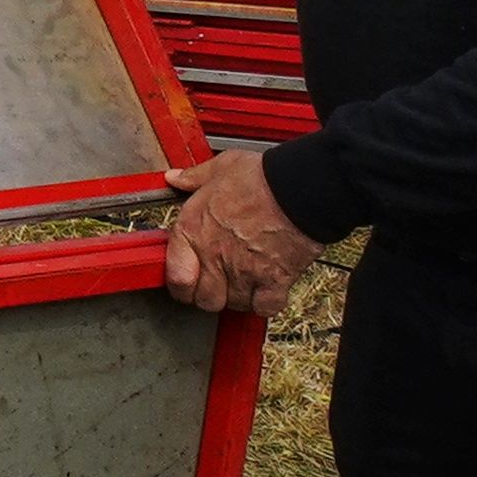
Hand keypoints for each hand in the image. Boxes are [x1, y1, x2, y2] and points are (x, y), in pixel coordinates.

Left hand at [157, 147, 320, 316]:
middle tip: (219, 282)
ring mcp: (244, 271)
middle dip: (210, 294)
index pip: (175, 277)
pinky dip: (266, 303)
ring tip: (245, 281)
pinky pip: (264, 308)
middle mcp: (214, 256)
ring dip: (238, 298)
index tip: (188, 280)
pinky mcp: (274, 280)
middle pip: (204, 299)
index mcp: (194, 231)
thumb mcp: (220, 168)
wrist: (301, 187)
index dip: (182, 283)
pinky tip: (268, 290)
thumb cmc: (262, 177)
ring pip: (233, 305)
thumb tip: (176, 178)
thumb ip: (194, 177)